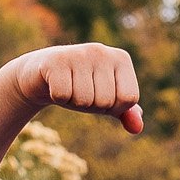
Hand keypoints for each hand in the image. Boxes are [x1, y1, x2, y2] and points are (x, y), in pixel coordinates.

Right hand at [13, 43, 144, 134]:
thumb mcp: (105, 99)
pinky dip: (57, 98)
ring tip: (68, 87)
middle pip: (106, 102)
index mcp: (121, 58)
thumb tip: (137, 128)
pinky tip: (54, 84)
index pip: (128, 99)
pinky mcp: (56, 60)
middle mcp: (102, 51)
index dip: (112, 106)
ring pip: (84, 101)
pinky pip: (62, 96)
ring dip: (73, 102)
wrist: (42, 73)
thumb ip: (125, 112)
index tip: (100, 93)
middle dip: (91, 105)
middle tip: (80, 90)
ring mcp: (79, 53)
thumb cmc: (80, 86)